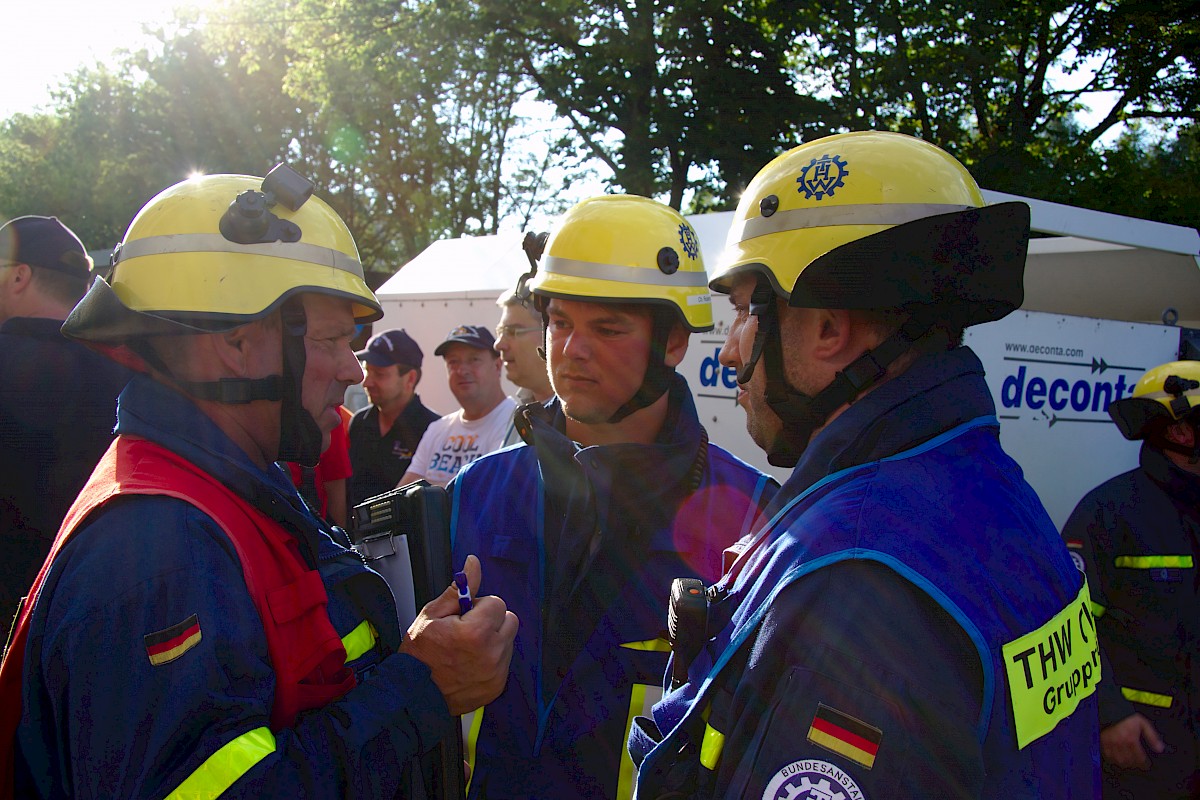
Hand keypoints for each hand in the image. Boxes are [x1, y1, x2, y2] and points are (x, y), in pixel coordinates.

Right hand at [401, 555, 517, 714]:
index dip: (478, 606)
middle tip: (467, 630)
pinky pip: (504, 662)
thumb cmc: (419, 655)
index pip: (496, 603)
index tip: (464, 616)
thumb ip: (459, 589)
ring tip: (467, 648)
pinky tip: (471, 663)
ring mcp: (496, 672)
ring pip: (508, 640)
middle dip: (491, 620)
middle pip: (509, 619)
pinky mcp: (497, 686)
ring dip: (493, 639)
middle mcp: (491, 653)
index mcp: (475, 632)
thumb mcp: (432, 614)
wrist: (412, 694)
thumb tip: (473, 564)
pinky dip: (492, 660)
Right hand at [1101, 713, 1165, 769]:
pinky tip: (1118, 757)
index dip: (1145, 764)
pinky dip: (1114, 759)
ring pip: (1119, 760)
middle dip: (1135, 764)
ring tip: (1129, 762)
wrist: (1112, 709)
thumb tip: (1159, 748)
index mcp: (1131, 740)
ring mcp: (1111, 743)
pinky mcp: (1103, 742)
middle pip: (1129, 761)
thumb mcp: (1143, 724)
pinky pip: (1108, 755)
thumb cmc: (1127, 717)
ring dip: (1125, 763)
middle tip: (1138, 764)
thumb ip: (1152, 737)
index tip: (1146, 765)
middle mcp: (1121, 743)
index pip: (1140, 758)